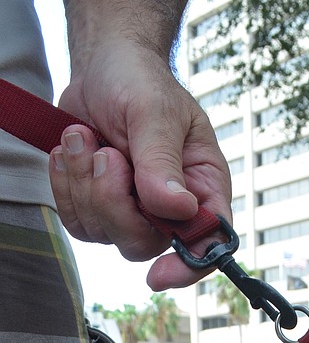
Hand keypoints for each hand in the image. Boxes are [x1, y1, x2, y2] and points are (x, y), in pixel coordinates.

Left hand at [49, 44, 231, 289]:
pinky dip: (66, 186)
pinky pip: (78, 222)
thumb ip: (162, 162)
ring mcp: (133, 211)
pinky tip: (72, 151)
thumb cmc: (140, 83)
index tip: (159, 275)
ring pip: (104, 233)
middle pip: (142, 244)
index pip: (208, 244)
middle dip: (112, 203)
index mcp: (202, 189)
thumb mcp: (155, 112)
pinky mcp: (100, 208)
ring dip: (84, 183)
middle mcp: (171, 209)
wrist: (103, 67)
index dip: (187, 266)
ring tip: (87, 138)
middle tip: (107, 155)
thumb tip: (177, 209)